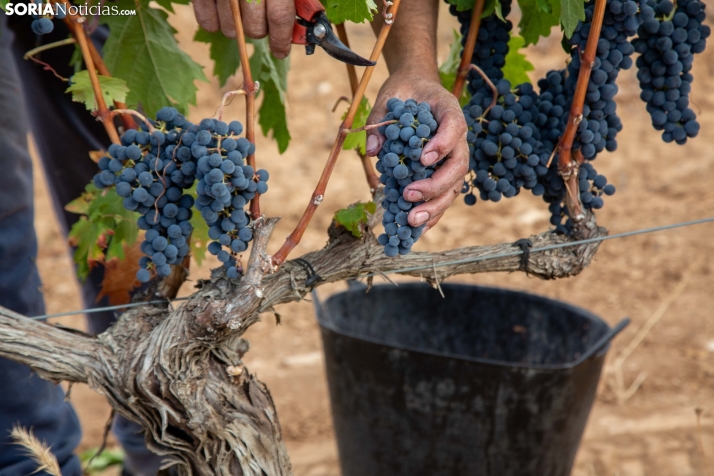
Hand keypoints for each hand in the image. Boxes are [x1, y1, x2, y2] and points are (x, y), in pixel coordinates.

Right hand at [192, 0, 295, 58]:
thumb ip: (288, 3)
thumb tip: (295, 32)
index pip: (280, 17)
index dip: (281, 39)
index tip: (280, 51)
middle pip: (254, 29)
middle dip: (258, 32)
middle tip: (257, 23)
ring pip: (231, 30)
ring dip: (236, 30)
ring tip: (236, 14)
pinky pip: (207, 23)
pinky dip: (213, 24)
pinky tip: (219, 15)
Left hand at [365, 74, 468, 234]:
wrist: (416, 92)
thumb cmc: (405, 93)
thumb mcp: (389, 97)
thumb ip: (380, 120)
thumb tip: (373, 150)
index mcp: (449, 112)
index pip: (454, 127)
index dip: (442, 144)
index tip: (423, 158)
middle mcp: (457, 139)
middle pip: (457, 166)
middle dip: (435, 185)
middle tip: (410, 195)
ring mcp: (452, 159)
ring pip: (453, 187)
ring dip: (434, 206)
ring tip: (411, 221)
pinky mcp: (442, 173)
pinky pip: (442, 197)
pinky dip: (432, 214)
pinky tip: (416, 229)